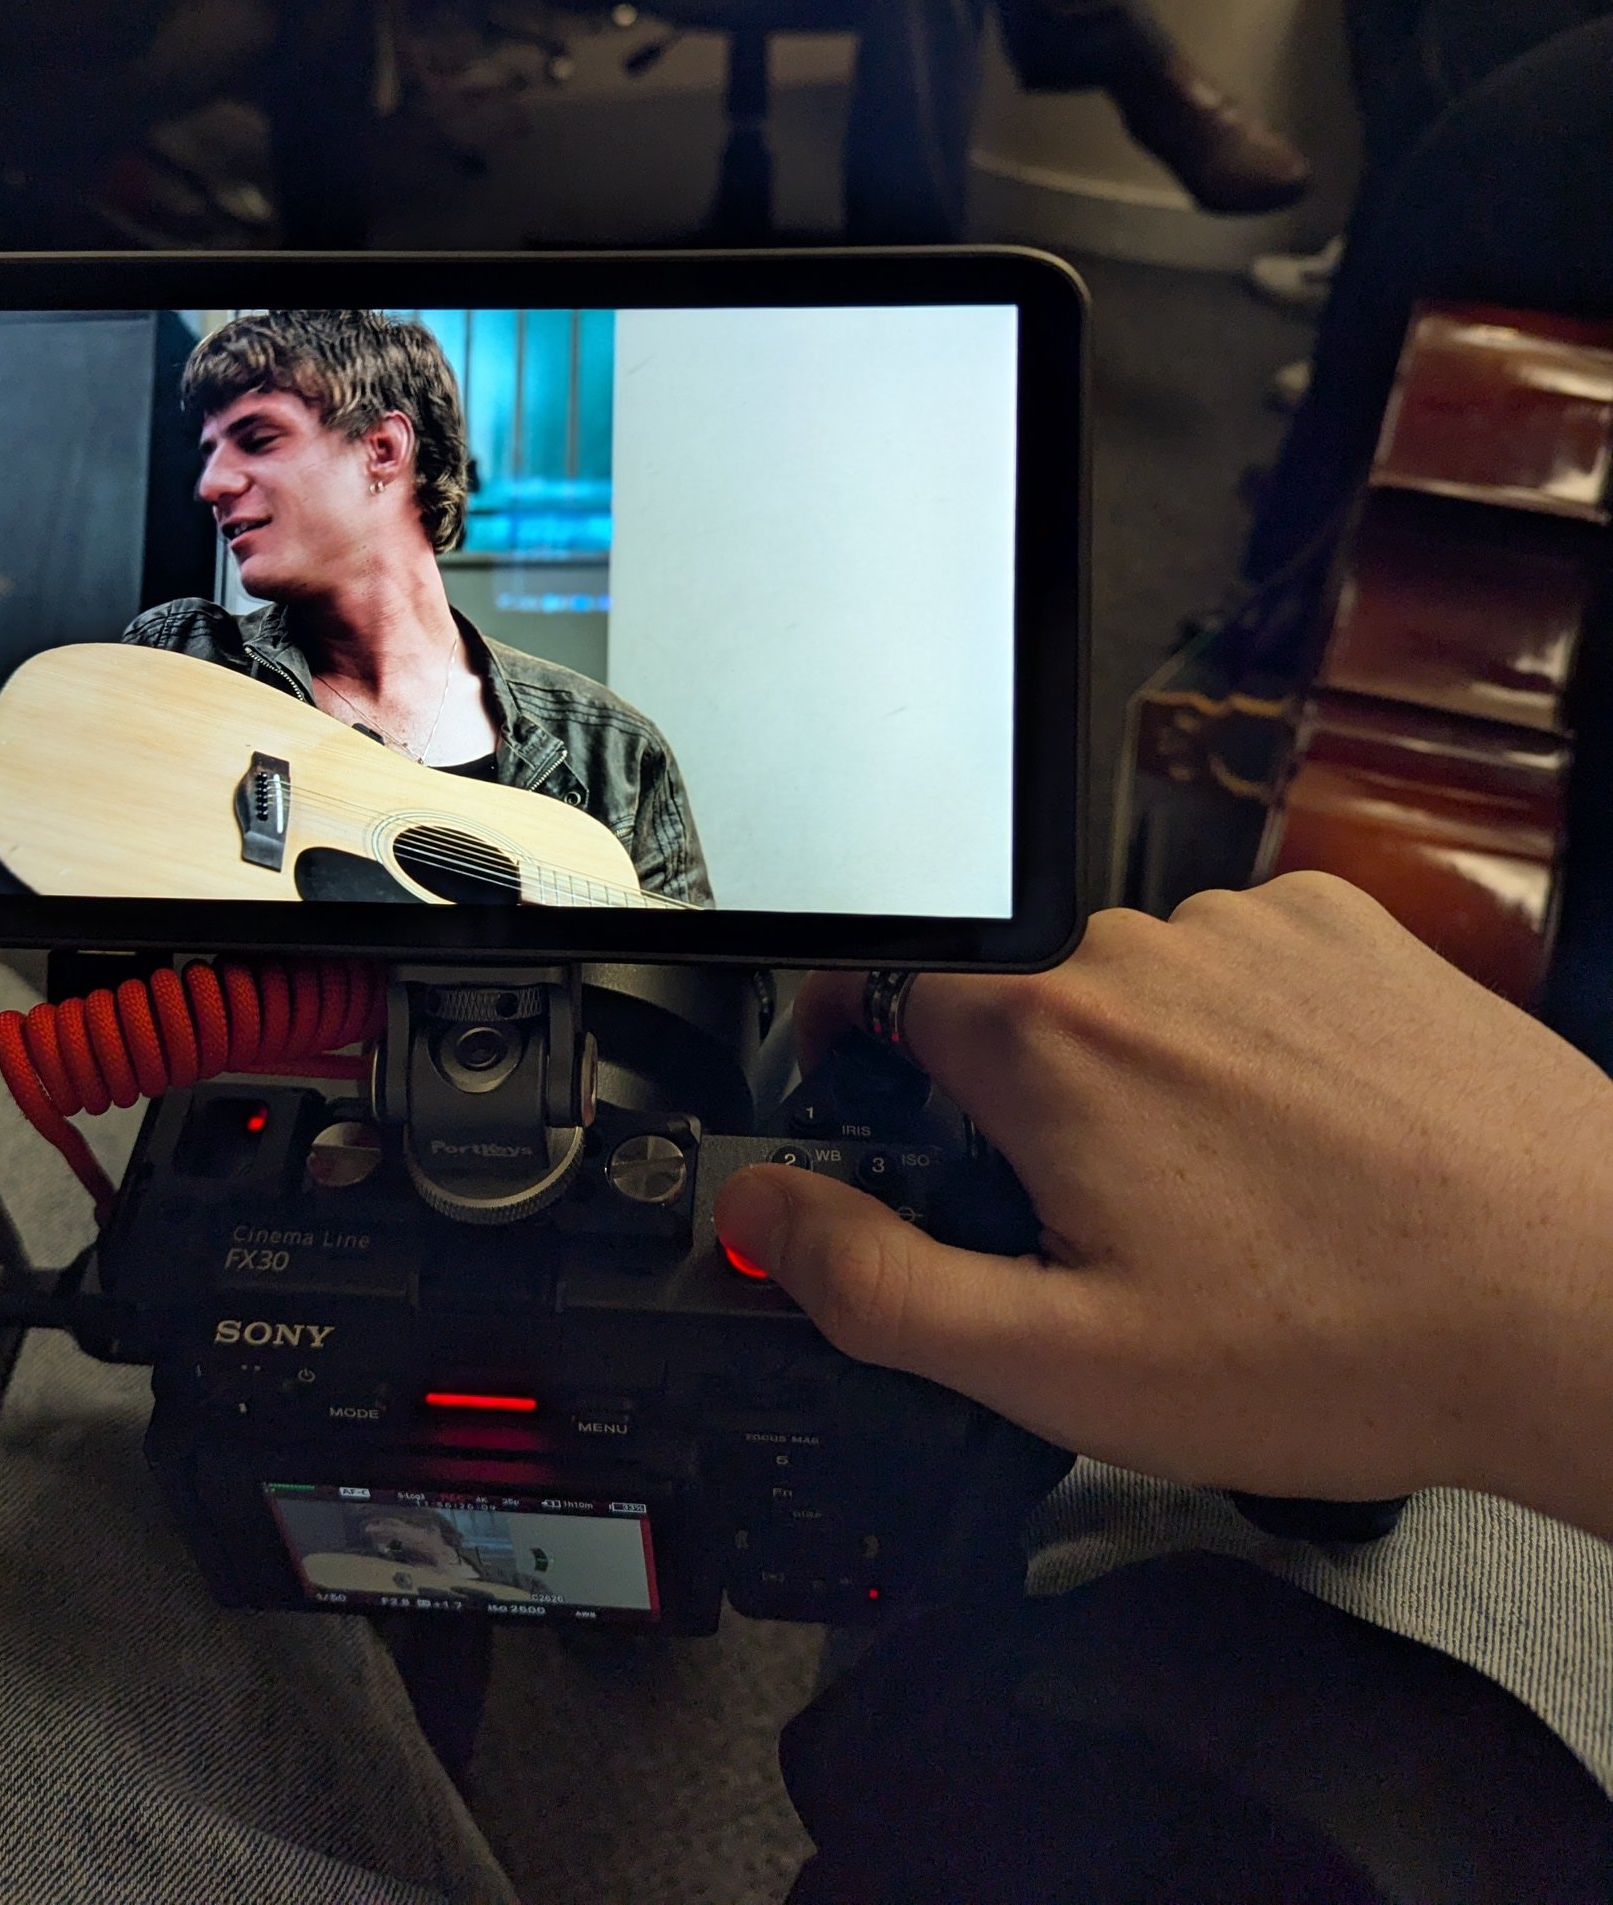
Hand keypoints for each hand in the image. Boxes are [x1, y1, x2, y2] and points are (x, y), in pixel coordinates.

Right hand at [715, 877, 1612, 1530]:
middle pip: (1023, 1021)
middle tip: (1123, 1239)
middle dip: (1042, 1117)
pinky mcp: (1348, 927)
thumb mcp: (1064, 1365)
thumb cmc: (1343, 1340)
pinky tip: (1316, 1141)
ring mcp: (1251, 927)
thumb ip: (877, 1281)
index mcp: (1045, 1044)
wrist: (1575, 1296)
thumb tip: (760, 1214)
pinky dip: (1257, 1042)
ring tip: (1249, 1204)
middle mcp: (1137, 952)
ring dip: (1158, 1080)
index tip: (910, 1137)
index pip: (884, 1018)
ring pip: (1143, 999)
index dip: (885, 1093)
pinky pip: (1249, 969)